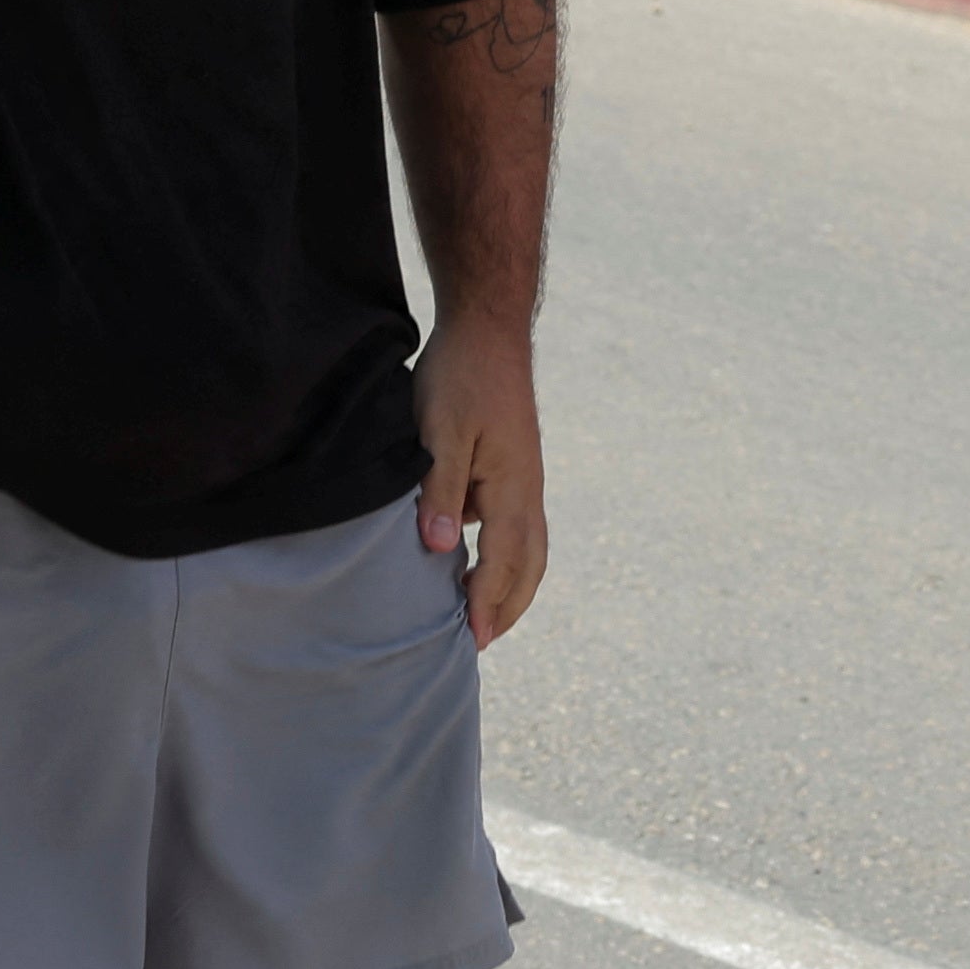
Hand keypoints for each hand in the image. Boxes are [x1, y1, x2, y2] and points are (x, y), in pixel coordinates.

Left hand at [414, 313, 550, 642]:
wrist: (488, 328)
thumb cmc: (461, 375)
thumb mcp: (439, 431)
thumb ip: (440, 490)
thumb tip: (441, 550)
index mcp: (512, 486)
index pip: (504, 561)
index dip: (488, 603)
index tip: (473, 640)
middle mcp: (526, 488)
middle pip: (530, 563)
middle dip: (509, 605)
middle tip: (482, 640)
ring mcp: (524, 476)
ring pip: (529, 545)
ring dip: (512, 583)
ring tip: (485, 612)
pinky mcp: (515, 465)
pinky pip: (518, 524)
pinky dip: (505, 555)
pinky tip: (474, 558)